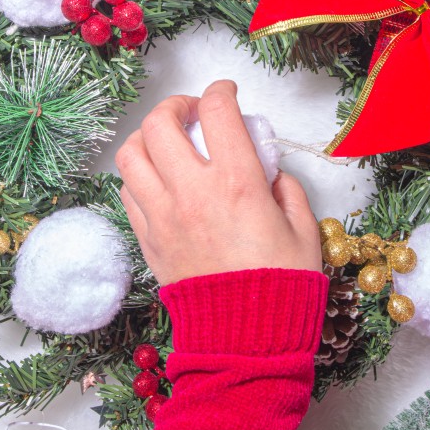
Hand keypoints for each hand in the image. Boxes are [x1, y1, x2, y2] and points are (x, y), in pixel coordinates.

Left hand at [115, 80, 320, 285]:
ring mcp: (163, 216)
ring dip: (147, 138)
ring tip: (166, 142)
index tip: (226, 92)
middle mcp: (192, 192)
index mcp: (237, 183)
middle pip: (160, 123)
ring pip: (131, 154)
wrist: (247, 339)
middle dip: (175, 106)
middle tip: (191, 113)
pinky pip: (127, 192)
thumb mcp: (303, 229)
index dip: (220, 90)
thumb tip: (268, 170)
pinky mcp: (148, 240)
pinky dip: (138, 176)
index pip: (217, 111)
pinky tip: (159, 180)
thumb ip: (285, 188)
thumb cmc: (282, 286)